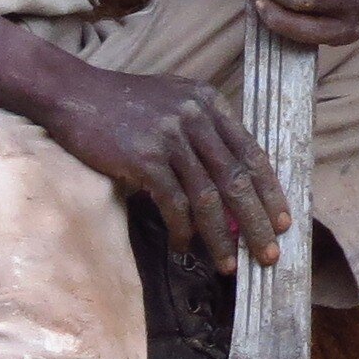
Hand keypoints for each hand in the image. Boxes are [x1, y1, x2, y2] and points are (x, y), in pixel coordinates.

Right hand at [29, 63, 287, 271]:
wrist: (74, 94)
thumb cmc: (124, 104)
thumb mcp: (174, 102)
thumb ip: (204, 133)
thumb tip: (230, 188)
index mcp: (209, 103)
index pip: (252, 152)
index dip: (271, 191)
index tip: (284, 222)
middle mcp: (195, 117)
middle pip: (237, 179)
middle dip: (257, 222)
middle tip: (269, 254)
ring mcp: (170, 137)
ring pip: (208, 197)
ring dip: (221, 237)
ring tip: (230, 265)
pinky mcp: (144, 157)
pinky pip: (174, 203)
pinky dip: (182, 230)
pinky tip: (184, 247)